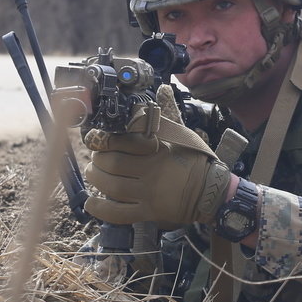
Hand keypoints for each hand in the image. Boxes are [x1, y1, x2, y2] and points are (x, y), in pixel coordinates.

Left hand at [84, 85, 232, 227]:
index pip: (123, 143)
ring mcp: (149, 195)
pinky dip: (101, 209)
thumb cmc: (194, 160)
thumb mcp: (182, 135)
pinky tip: (91, 202)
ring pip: (113, 188)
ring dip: (97, 180)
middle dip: (98, 160)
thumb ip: (166, 116)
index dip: (105, 141)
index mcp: (158, 151)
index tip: (100, 140)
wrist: (210, 191)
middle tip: (96, 157)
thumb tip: (163, 88)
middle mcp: (152, 172)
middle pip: (113, 165)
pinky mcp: (148, 212)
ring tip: (94, 173)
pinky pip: (119, 213)